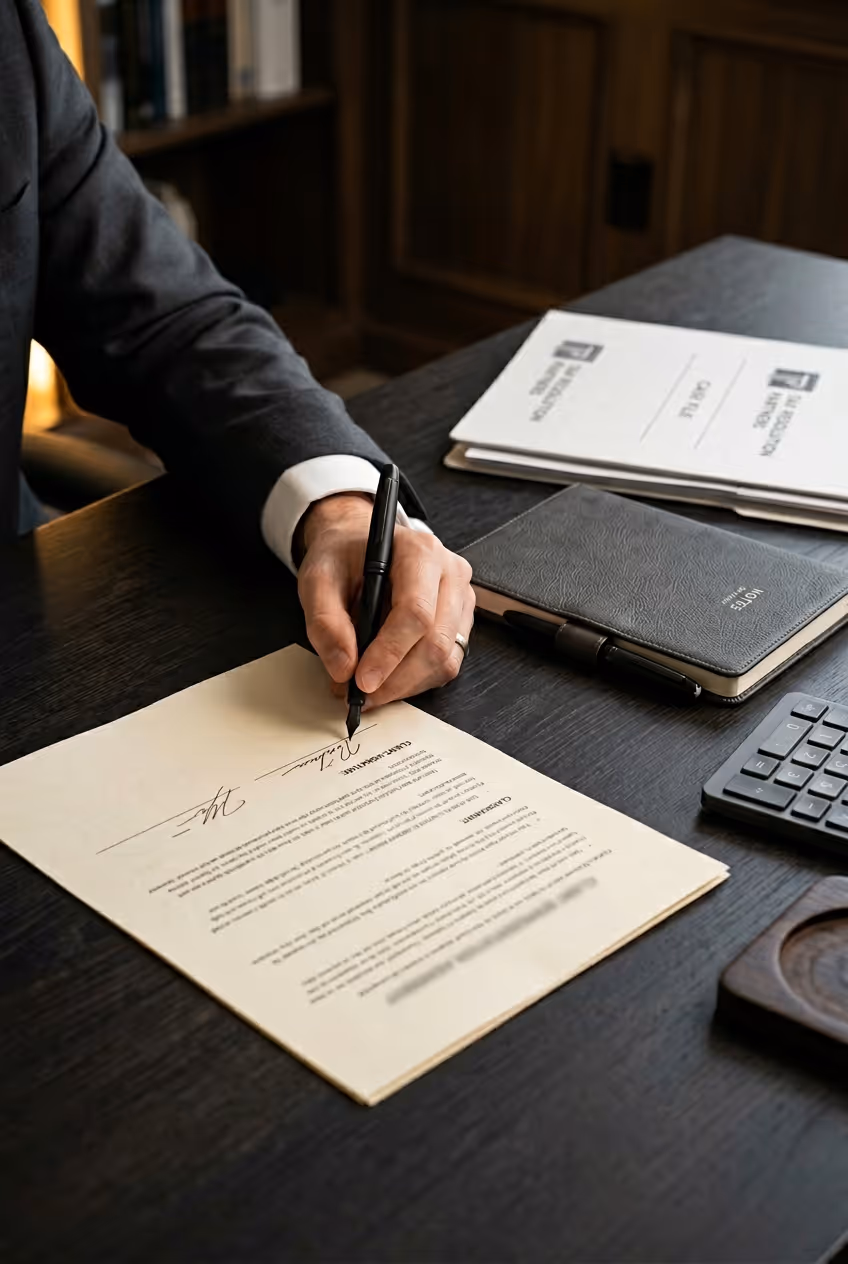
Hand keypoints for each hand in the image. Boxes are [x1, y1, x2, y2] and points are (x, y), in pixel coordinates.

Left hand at [297, 493, 474, 708]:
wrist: (356, 547)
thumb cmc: (343, 557)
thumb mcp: (318, 579)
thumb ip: (325, 622)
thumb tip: (343, 668)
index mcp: (419, 552)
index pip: (416, 611)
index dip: (390, 652)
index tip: (362, 680)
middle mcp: (449, 573)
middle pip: (435, 641)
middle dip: (395, 678)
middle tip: (359, 694)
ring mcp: (460, 599)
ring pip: (444, 659)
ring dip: (405, 685)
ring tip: (369, 689)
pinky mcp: (459, 622)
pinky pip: (446, 664)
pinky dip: (415, 681)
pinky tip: (389, 679)